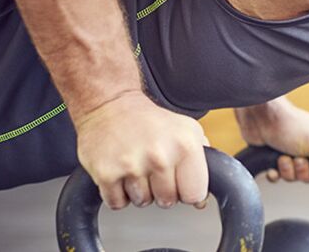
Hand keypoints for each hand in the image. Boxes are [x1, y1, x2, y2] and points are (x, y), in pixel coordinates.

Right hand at [73, 93, 209, 209]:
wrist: (110, 104)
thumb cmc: (150, 120)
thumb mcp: (187, 130)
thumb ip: (202, 161)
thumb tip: (203, 197)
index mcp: (185, 145)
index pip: (194, 194)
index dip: (186, 191)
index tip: (179, 181)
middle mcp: (160, 155)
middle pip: (167, 201)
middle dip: (161, 190)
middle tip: (152, 168)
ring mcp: (132, 165)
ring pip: (142, 202)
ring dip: (138, 191)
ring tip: (135, 166)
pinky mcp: (106, 174)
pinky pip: (118, 203)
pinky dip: (117, 193)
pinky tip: (120, 172)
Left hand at [235, 99, 308, 190]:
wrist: (260, 116)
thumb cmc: (290, 125)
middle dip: (300, 170)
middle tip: (295, 157)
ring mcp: (295, 153)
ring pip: (295, 177)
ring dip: (286, 170)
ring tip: (282, 156)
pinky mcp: (278, 158)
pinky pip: (280, 177)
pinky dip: (275, 173)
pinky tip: (272, 166)